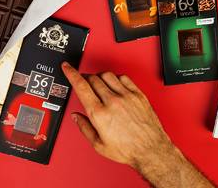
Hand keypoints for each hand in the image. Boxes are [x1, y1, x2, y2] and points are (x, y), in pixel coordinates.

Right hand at [62, 63, 212, 187]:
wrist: (150, 149)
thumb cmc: (128, 149)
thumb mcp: (99, 145)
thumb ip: (84, 128)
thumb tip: (76, 117)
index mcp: (100, 114)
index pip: (81, 86)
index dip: (71, 74)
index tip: (67, 67)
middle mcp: (113, 102)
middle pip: (94, 79)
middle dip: (85, 77)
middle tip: (84, 81)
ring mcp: (127, 96)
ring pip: (108, 75)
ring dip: (99, 76)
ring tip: (98, 83)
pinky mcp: (138, 94)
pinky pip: (124, 78)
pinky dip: (116, 78)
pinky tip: (114, 84)